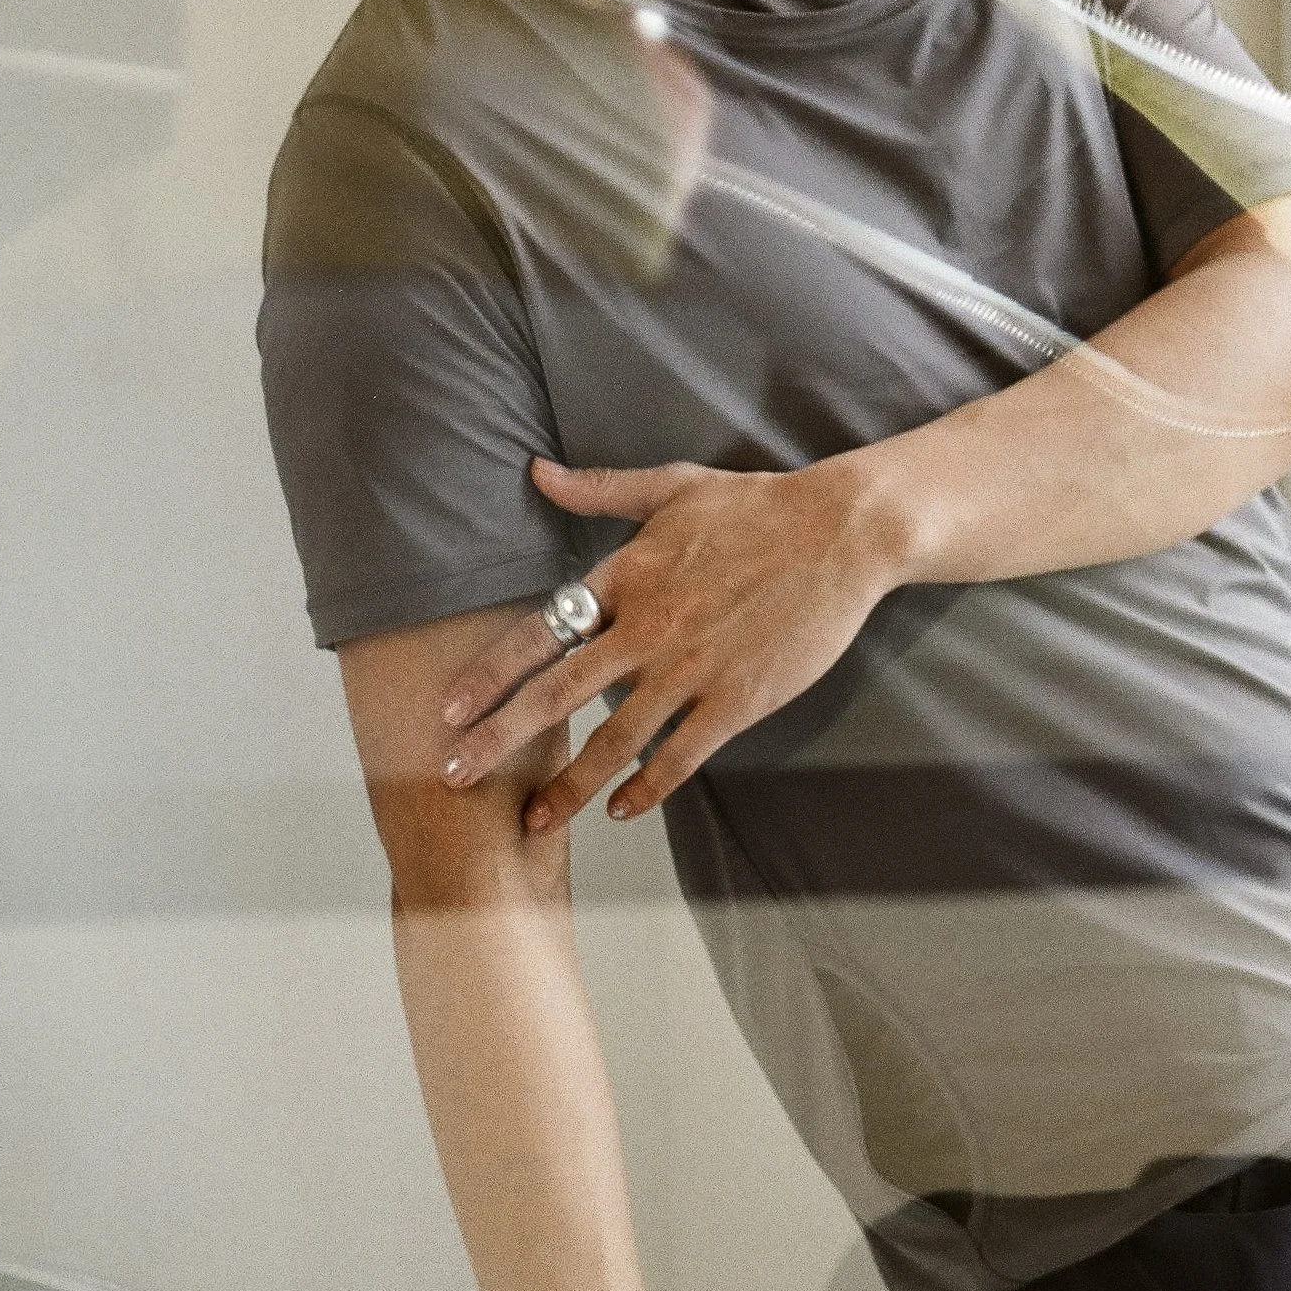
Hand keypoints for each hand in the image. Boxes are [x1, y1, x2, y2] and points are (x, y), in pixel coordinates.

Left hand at [440, 454, 903, 827]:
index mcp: (626, 577)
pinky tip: (622, 809)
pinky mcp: (738, 699)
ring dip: (569, 784)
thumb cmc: (757, 506)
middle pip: (559, 695)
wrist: (841, 533)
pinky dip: (647, 787)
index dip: (490, 675)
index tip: (449, 711)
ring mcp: (693, 669)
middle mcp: (649, 629)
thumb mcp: (672, 487)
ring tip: (533, 819)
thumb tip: (535, 472)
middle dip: (501, 740)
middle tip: (455, 777)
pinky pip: (681, 755)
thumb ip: (599, 489)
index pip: (540, 632)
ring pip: (615, 739)